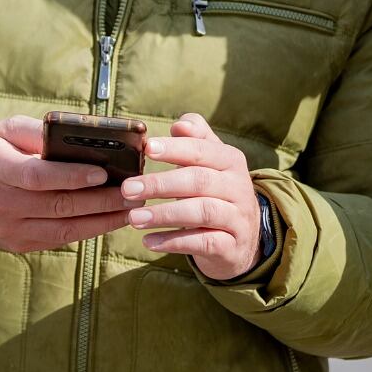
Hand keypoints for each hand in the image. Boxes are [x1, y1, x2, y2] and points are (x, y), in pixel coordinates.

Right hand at [0, 115, 138, 252]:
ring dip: (103, 220)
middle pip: (58, 206)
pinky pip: (58, 239)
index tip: (103, 172)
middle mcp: (2, 205)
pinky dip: (88, 230)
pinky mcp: (18, 245)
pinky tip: (111, 220)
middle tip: (134, 191)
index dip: (72, 177)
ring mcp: (9, 230)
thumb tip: (76, 135)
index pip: (38, 177)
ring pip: (63, 229)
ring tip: (132, 208)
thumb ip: (35, 131)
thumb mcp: (2, 130)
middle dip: (102, 200)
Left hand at [122, 113, 262, 281]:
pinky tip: (149, 241)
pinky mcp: (232, 247)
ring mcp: (238, 218)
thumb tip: (180, 124)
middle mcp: (239, 187)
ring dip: (165, 214)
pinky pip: (202, 243)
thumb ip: (196, 140)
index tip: (147, 149)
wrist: (244, 237)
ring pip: (202, 212)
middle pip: (199, 181)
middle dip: (161, 183)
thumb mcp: (211, 164)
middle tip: (128, 188)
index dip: (175, 148)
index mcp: (231, 161)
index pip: (202, 150)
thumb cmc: (217, 192)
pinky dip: (174, 241)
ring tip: (134, 217)